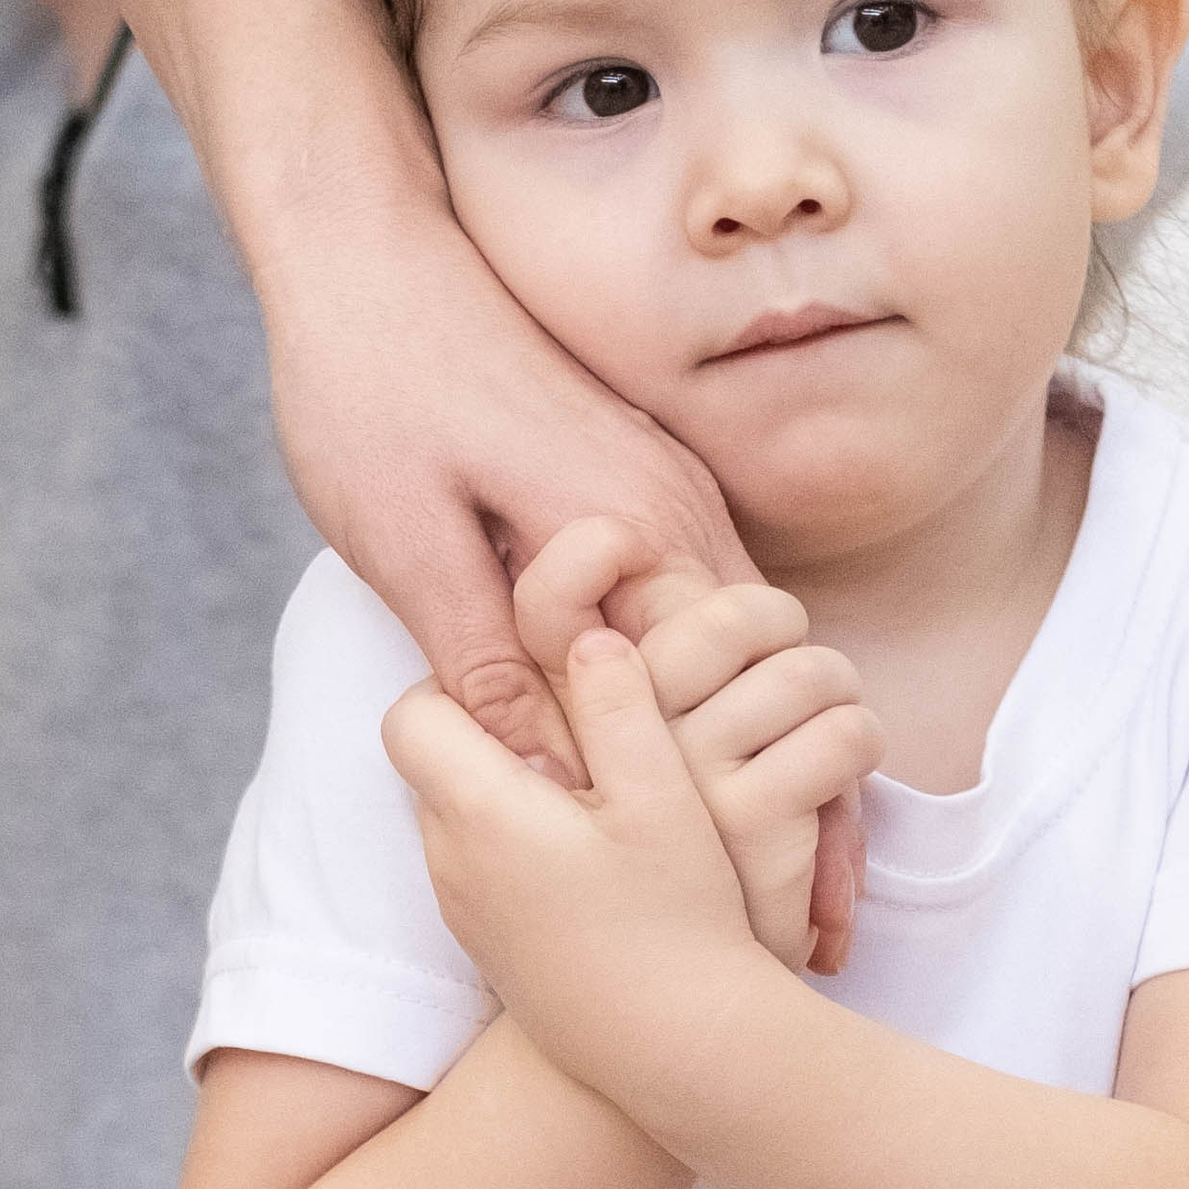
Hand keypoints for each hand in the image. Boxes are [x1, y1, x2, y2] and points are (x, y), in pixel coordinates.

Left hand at [264, 218, 862, 966]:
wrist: (366, 256)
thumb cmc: (370, 390)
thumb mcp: (406, 535)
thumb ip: (483, 655)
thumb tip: (543, 774)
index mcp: (628, 526)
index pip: (726, 699)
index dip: (766, 815)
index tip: (790, 919)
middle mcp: (677, 508)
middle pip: (765, 684)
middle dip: (798, 808)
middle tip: (822, 932)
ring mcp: (670, 492)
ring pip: (745, 651)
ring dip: (769, 757)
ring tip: (799, 882)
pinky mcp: (641, 482)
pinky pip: (706, 607)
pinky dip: (724, 691)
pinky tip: (725, 763)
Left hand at [384, 627, 809, 1090]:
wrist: (678, 1052)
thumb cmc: (678, 921)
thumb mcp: (664, 796)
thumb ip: (620, 705)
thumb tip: (587, 636)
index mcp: (480, 810)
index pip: (414, 713)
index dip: (466, 684)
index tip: (539, 687)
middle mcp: (450, 862)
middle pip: (432, 762)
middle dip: (491, 733)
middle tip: (577, 735)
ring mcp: (464, 911)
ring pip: (455, 815)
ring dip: (506, 791)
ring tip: (594, 800)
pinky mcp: (488, 948)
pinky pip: (478, 867)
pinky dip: (517, 844)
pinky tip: (593, 860)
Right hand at [511, 523, 877, 971]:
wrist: (651, 1015)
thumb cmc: (628, 884)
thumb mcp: (588, 778)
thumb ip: (596, 691)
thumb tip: (618, 587)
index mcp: (551, 721)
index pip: (552, 596)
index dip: (589, 553)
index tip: (630, 551)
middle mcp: (609, 741)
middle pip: (716, 613)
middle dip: (770, 617)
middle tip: (779, 640)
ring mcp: (680, 780)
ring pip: (800, 670)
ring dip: (833, 682)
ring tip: (824, 708)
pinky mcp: (748, 824)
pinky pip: (841, 735)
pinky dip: (859, 739)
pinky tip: (844, 761)